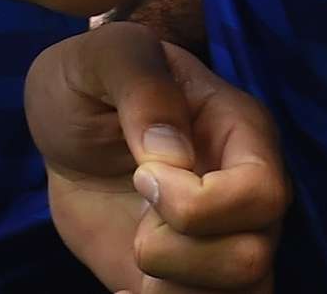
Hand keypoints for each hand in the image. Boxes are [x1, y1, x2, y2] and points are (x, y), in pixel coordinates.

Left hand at [26, 21, 288, 292]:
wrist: (64, 128)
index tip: (142, 174)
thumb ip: (139, 80)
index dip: (198, 202)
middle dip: (177, 251)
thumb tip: (169, 152)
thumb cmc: (89, 80)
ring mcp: (226, 239)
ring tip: (136, 246)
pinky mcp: (193, 278)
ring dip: (172, 289)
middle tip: (138, 214)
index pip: (262, 194)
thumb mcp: (101, 56)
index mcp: (241, 132)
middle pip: (253, 259)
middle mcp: (248, 194)